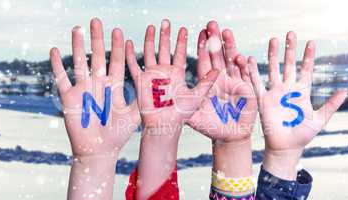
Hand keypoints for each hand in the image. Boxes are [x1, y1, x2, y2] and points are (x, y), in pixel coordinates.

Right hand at [50, 18, 139, 157]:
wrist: (99, 150)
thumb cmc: (118, 134)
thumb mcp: (135, 114)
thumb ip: (143, 99)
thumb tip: (159, 86)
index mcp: (114, 85)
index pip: (116, 61)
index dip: (117, 47)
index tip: (119, 31)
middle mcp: (98, 84)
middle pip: (97, 57)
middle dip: (97, 39)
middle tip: (96, 21)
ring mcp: (83, 89)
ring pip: (80, 62)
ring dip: (77, 46)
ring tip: (77, 28)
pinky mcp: (69, 98)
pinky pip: (62, 79)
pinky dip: (58, 65)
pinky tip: (55, 50)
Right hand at [125, 19, 218, 198]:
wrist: (165, 126)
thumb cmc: (181, 115)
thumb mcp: (198, 96)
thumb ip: (207, 82)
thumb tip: (219, 69)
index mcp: (177, 74)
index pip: (180, 53)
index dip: (182, 41)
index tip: (185, 28)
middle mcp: (164, 73)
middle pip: (164, 49)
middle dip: (165, 36)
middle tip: (166, 22)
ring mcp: (151, 76)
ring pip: (150, 53)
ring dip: (150, 40)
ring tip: (151, 26)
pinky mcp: (141, 81)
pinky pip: (134, 65)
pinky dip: (130, 54)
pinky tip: (127, 42)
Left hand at [188, 21, 256, 141]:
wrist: (229, 136)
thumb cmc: (211, 126)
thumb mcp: (195, 117)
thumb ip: (184, 108)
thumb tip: (170, 102)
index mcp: (209, 82)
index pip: (205, 61)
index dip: (203, 47)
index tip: (200, 33)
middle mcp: (222, 78)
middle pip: (219, 55)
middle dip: (216, 40)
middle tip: (212, 24)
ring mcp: (236, 82)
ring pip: (233, 61)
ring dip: (231, 47)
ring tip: (227, 33)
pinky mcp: (247, 90)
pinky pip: (248, 76)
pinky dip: (247, 67)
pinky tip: (245, 58)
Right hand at [236, 32, 346, 179]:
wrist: (286, 147)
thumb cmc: (303, 135)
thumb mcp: (320, 120)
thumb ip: (331, 105)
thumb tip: (346, 91)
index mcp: (302, 92)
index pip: (306, 69)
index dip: (308, 56)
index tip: (311, 42)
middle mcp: (288, 89)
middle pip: (289, 64)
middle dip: (290, 49)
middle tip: (291, 33)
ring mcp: (275, 93)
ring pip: (274, 69)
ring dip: (273, 54)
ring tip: (273, 39)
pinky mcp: (263, 100)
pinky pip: (257, 83)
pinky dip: (253, 72)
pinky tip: (250, 60)